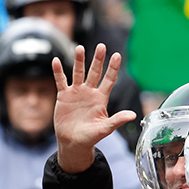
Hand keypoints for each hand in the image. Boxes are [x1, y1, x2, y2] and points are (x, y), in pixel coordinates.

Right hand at [53, 44, 135, 172]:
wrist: (73, 142)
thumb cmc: (91, 136)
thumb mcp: (105, 128)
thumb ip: (117, 120)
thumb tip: (133, 115)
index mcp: (101, 98)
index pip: (109, 80)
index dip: (113, 68)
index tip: (117, 55)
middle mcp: (90, 92)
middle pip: (95, 72)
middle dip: (98, 60)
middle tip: (101, 46)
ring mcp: (76, 92)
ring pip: (78, 73)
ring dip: (79, 61)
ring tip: (79, 48)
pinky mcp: (64, 96)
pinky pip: (61, 81)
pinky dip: (58, 71)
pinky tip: (55, 61)